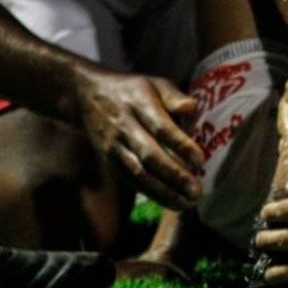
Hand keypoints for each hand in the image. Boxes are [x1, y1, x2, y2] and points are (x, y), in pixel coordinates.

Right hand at [74, 70, 203, 210]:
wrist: (87, 97)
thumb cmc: (132, 90)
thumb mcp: (155, 84)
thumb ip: (174, 96)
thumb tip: (191, 108)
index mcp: (139, 104)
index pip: (161, 127)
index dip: (181, 145)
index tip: (200, 160)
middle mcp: (125, 127)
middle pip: (150, 156)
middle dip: (175, 176)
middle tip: (197, 191)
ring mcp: (114, 147)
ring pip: (139, 173)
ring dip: (164, 192)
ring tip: (187, 203)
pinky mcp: (109, 161)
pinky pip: (131, 180)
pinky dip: (151, 193)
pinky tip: (170, 202)